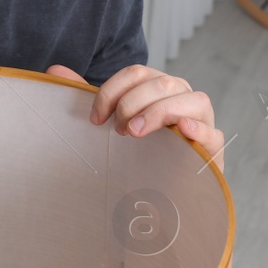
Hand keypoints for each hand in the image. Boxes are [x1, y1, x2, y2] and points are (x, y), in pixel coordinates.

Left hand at [47, 63, 224, 171]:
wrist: (161, 199)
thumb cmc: (134, 154)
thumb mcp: (109, 125)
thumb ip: (87, 98)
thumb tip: (54, 68)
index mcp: (158, 88)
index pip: (137, 73)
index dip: (112, 91)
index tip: (95, 120)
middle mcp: (182, 98)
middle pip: (162, 83)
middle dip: (132, 104)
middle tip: (117, 132)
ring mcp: (201, 122)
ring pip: (191, 100)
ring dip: (159, 112)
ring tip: (135, 133)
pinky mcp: (213, 150)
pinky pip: (213, 133)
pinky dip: (198, 128)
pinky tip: (182, 130)